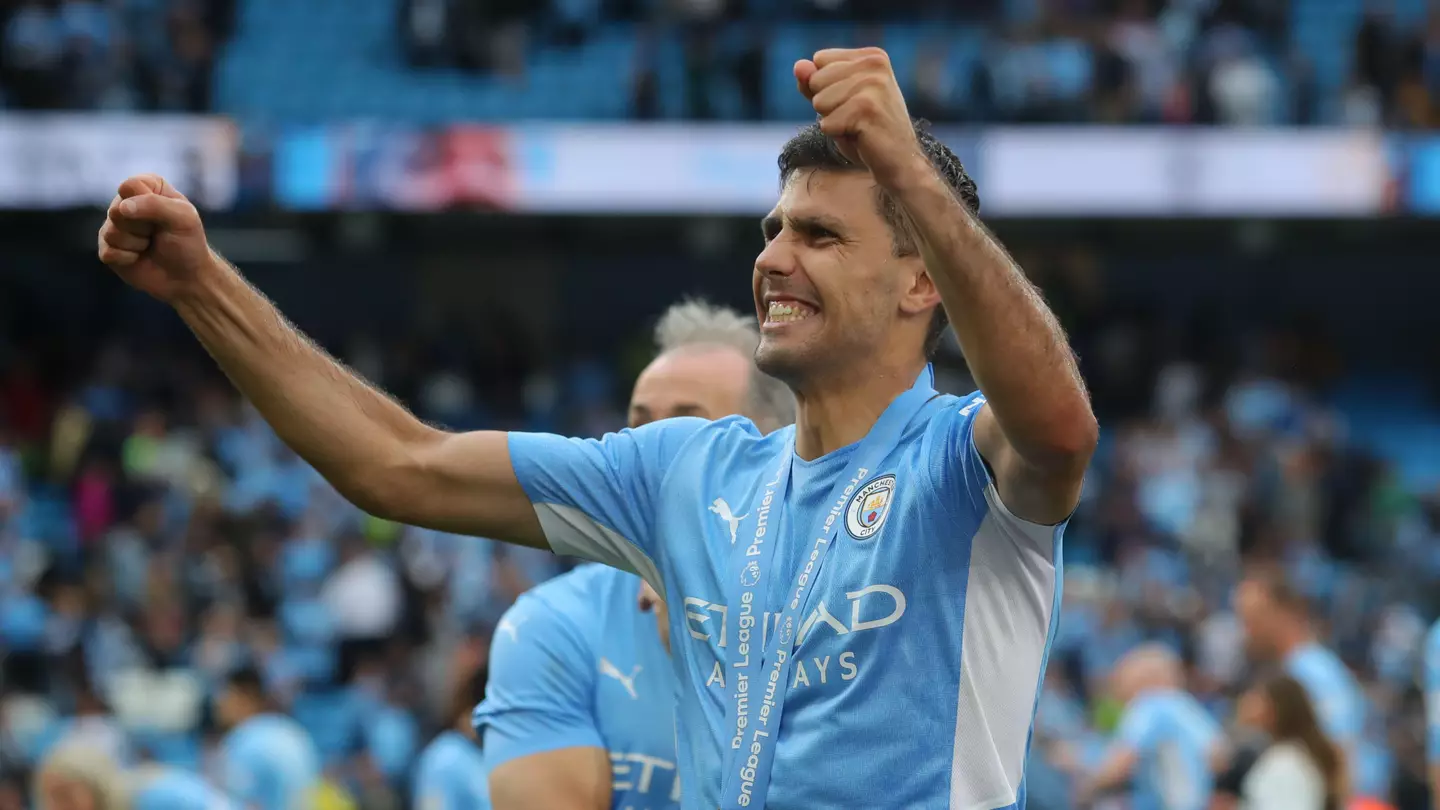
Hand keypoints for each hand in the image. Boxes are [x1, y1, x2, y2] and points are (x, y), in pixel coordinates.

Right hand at [97, 174, 217, 303]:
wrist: (186, 277)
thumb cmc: (188, 243)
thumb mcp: (184, 217)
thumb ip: (155, 204)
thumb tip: (121, 208)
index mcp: (148, 186)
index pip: (130, 186)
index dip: (146, 204)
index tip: (166, 216)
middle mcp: (127, 202)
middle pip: (117, 210)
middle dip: (142, 227)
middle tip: (158, 234)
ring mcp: (115, 225)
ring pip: (111, 232)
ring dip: (137, 244)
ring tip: (150, 245)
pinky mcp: (108, 247)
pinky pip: (108, 251)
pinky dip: (128, 258)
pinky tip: (139, 257)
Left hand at [795, 47, 923, 188]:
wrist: (900, 162)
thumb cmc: (866, 132)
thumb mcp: (836, 102)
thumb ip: (814, 82)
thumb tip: (798, 66)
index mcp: (871, 56)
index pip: (819, 59)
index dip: (825, 86)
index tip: (852, 102)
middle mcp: (874, 63)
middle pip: (816, 79)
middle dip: (827, 105)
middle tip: (855, 117)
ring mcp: (873, 84)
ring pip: (819, 101)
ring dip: (833, 121)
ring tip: (858, 126)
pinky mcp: (867, 108)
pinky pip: (827, 123)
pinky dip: (837, 135)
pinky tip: (861, 137)